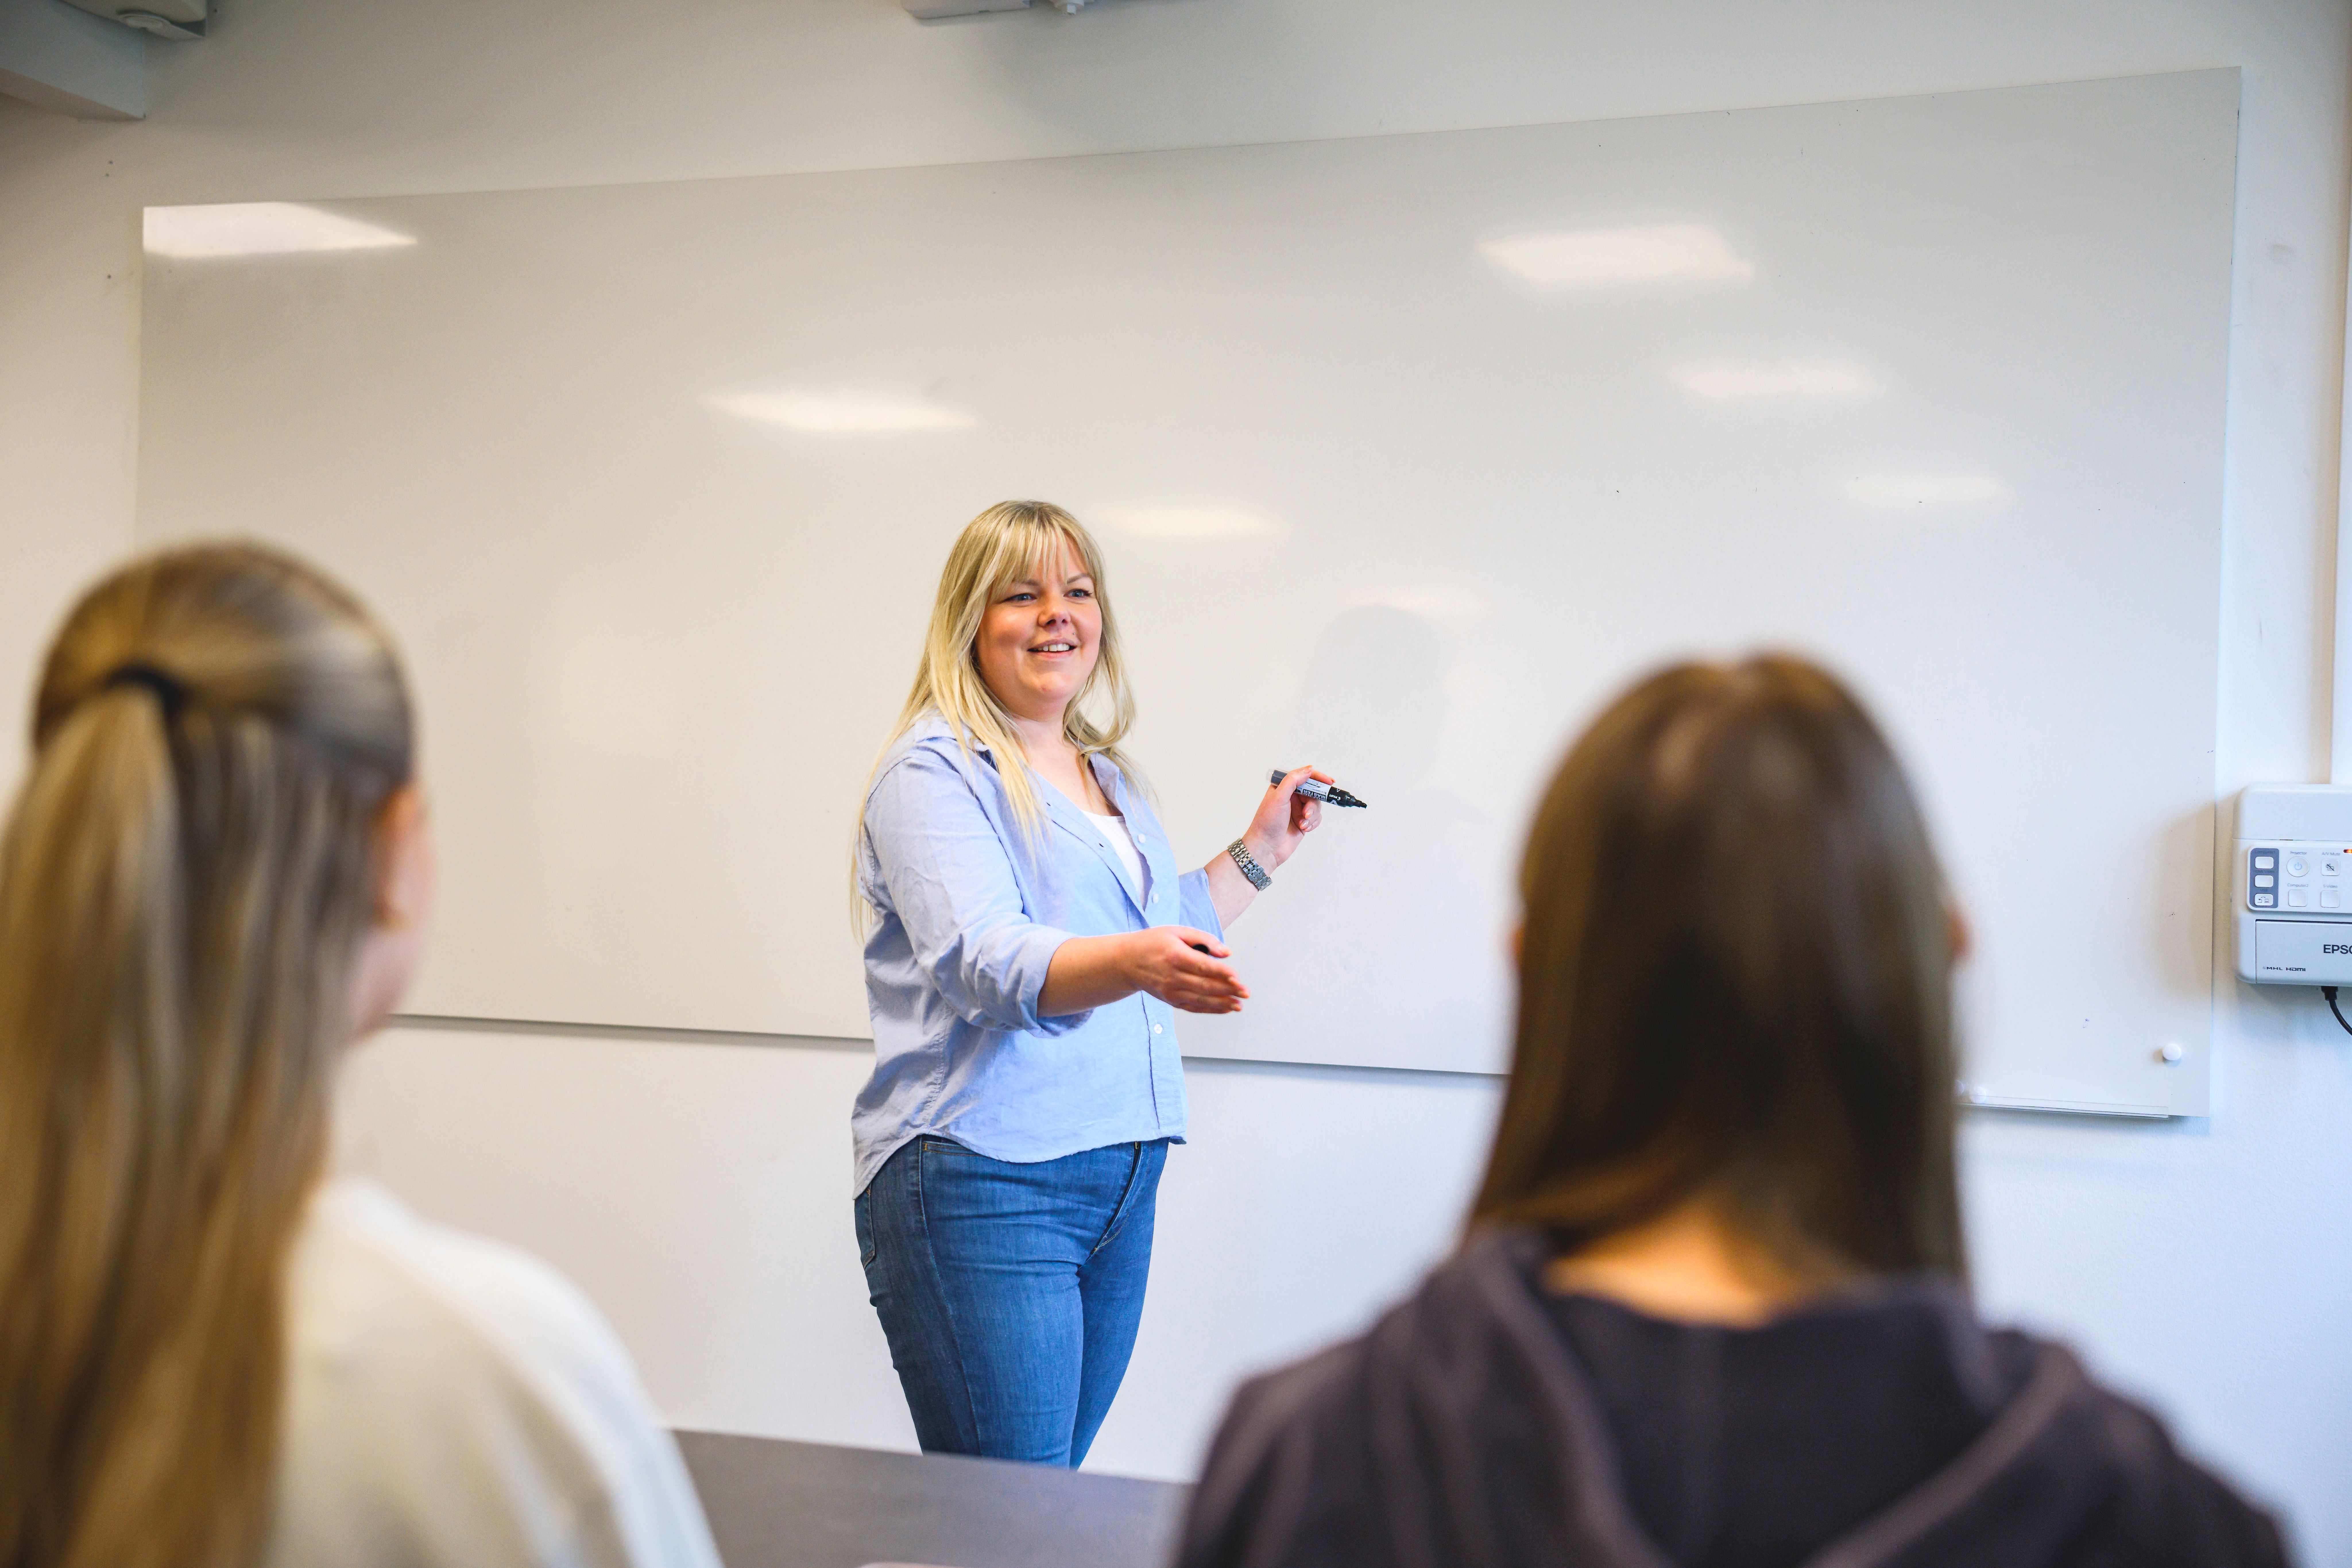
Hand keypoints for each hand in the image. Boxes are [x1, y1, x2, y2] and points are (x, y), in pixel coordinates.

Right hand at [1122, 927, 1247, 1013]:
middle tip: (1245, 993)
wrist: (1126, 962)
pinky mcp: (1170, 1000)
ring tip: (1239, 1005)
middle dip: (1227, 991)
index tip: (1238, 977)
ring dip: (1222, 1004)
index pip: (1203, 967)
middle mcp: (1172, 976)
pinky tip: (1225, 1009)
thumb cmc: (1153, 943)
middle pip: (1204, 986)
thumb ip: (1204, 939)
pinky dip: (1210, 1009)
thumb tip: (1227, 953)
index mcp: (1175, 956)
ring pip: (1200, 1000)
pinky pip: (1193, 1007)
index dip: (1222, 973)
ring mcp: (1170, 991)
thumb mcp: (1177, 931)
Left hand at [1243, 765, 1330, 871]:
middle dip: (1313, 804)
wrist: (1266, 847)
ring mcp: (1298, 810)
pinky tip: (1303, 828)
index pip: (1304, 776)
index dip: (1318, 778)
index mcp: (1283, 788)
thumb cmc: (1267, 822)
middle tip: (1307, 813)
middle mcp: (1291, 797)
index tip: (1329, 782)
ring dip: (1312, 815)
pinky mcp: (1303, 822)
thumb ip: (1293, 781)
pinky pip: (1316, 818)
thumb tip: (1308, 769)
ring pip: (1317, 806)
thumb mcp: (1278, 797)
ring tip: (1301, 823)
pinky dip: (1312, 823)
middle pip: (1313, 792)